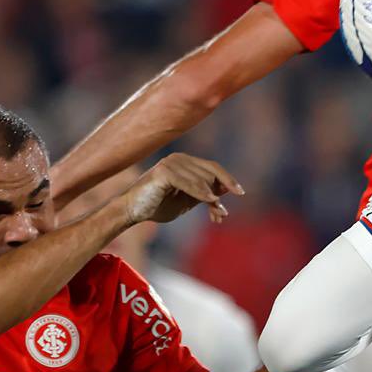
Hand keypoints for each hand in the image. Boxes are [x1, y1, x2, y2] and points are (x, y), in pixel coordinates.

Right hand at [119, 153, 243, 225]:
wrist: (131, 211)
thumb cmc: (158, 206)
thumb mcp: (187, 201)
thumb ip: (204, 194)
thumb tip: (226, 192)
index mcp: (184, 161)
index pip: (212, 167)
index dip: (227, 179)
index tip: (240, 192)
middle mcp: (178, 158)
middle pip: (210, 172)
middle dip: (223, 189)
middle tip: (231, 204)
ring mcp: (170, 163)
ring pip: (202, 179)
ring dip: (212, 197)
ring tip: (218, 214)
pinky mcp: (163, 172)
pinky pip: (189, 183)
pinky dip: (201, 192)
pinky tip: (212, 201)